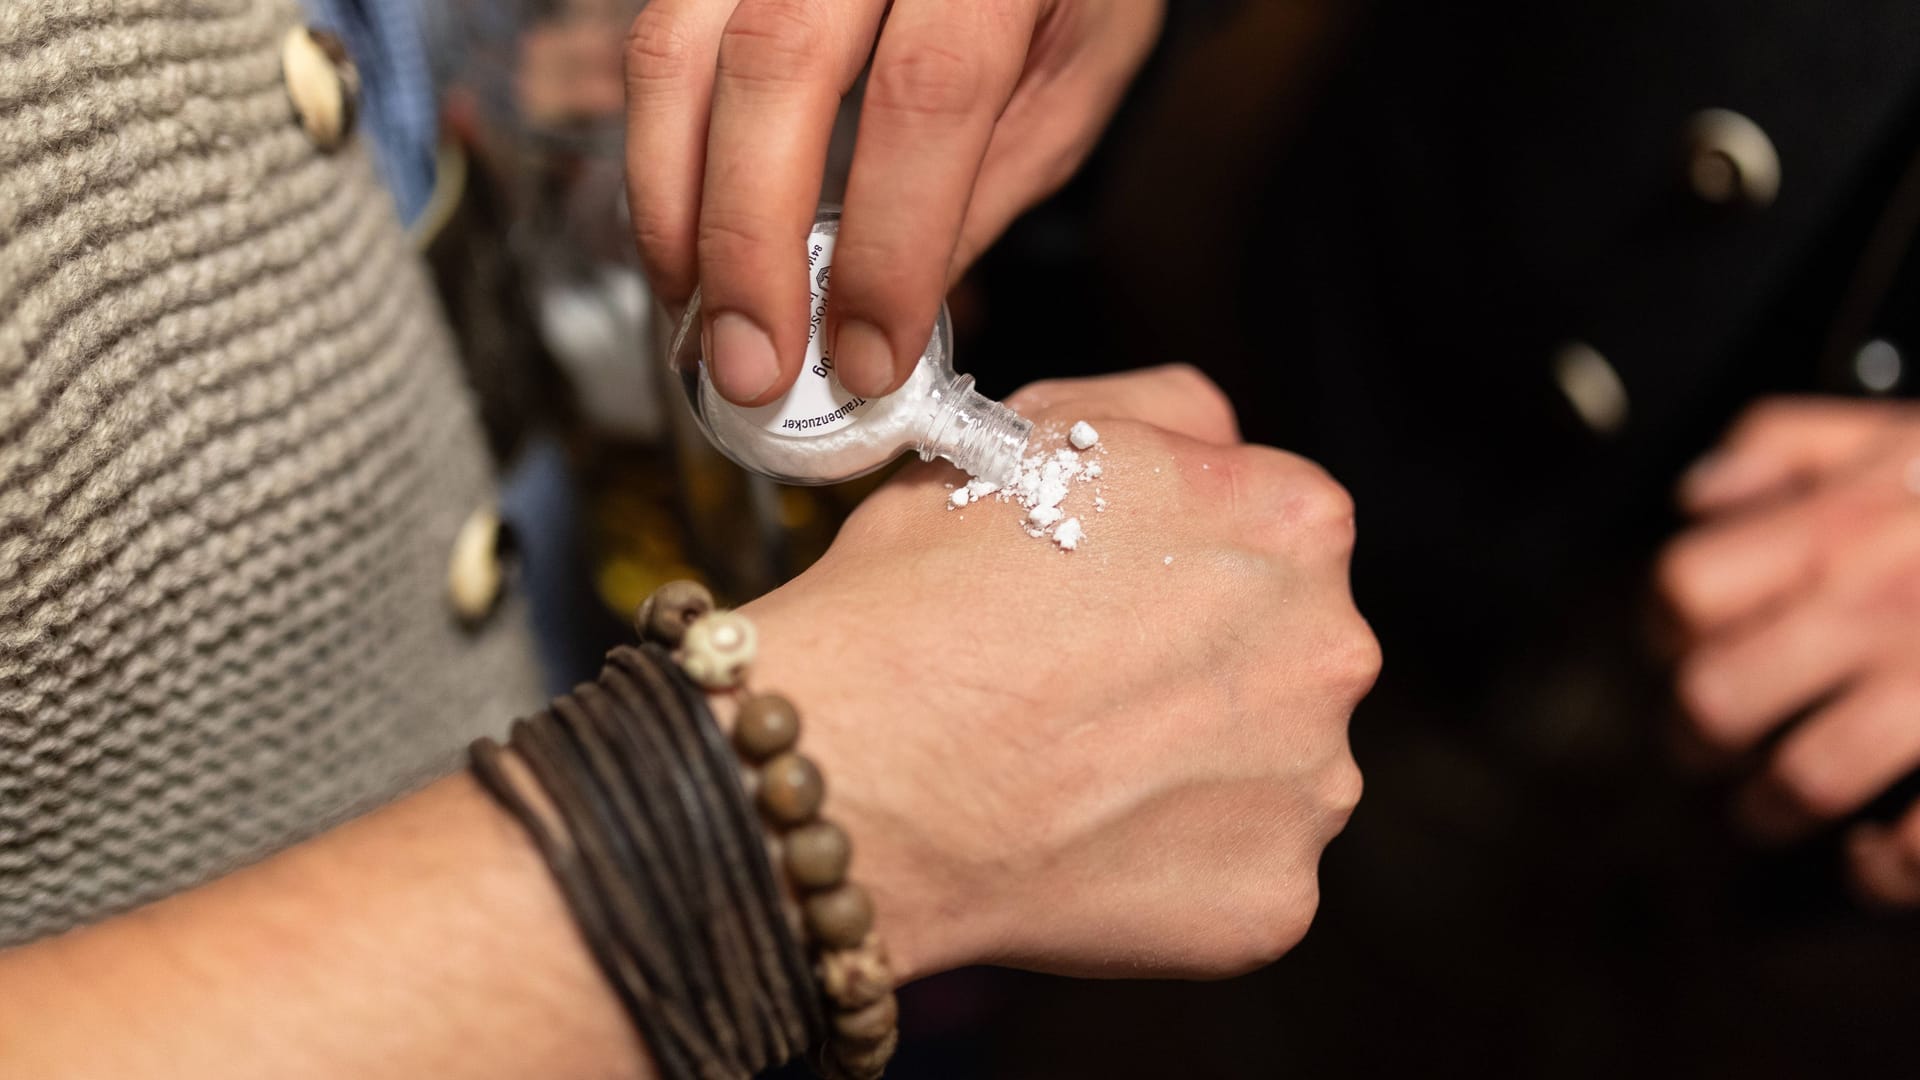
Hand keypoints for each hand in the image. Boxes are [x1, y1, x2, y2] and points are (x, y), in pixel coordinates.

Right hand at [624, 0, 1162, 402]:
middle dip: (750, 240)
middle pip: (777, 62)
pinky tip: (682, 240)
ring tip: (694, 315)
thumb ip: (986, 183)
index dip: (891, 240)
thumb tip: (890, 319)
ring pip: (676, 44)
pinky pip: (656, 38)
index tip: (870, 358)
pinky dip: (656, 154)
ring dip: (671, 202)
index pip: (929, 92)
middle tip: (751, 366)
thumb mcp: (1078, 73)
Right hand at [742, 366, 1375, 979]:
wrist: (855, 769)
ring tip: (1074, 771)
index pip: (1276, 526)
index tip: (1113, 592)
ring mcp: (1313, 783)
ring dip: (1197, 766)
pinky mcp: (1274, 895)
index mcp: (1293, 519)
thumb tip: (1218, 440)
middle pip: (1286, 647)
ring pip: (1271, 764)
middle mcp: (1332, 647)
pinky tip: (1085, 842)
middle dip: (1202, 663)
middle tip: (1082, 687)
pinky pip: (1240, 870)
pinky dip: (1176, 863)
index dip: (1182, 555)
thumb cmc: (920, 598)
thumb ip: (1162, 413)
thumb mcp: (1032, 436)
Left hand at [1659, 397, 1919, 904]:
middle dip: (1693, 738)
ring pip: (1802, 777)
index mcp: (1844, 526)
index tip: (1675, 648)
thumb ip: (1783, 444)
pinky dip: (1885, 870)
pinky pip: (1917, 846)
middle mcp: (1877, 604)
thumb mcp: (1901, 432)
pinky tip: (1877, 857)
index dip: (1661, 627)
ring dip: (1767, 809)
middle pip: (1715, 696)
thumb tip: (1694, 498)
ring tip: (1768, 809)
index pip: (1686, 588)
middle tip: (1708, 747)